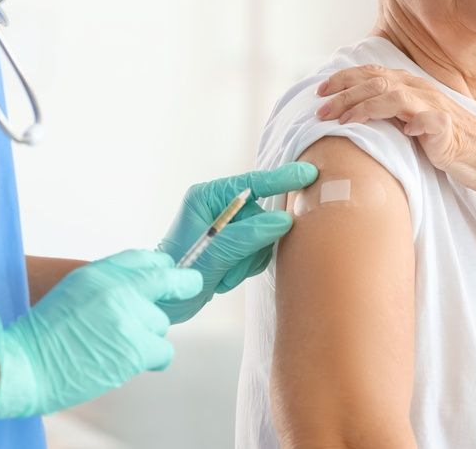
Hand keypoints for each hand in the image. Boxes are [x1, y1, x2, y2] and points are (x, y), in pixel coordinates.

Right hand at [0, 250, 202, 419]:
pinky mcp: (135, 348)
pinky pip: (163, 351)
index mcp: (97, 274)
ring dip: (146, 336)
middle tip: (185, 288)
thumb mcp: (71, 293)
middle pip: (164, 284)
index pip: (142, 258)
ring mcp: (128, 318)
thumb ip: (105, 287)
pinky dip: (152, 359)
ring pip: (160, 323)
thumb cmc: (40, 338)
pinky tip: (131, 362)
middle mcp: (116, 290)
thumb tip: (139, 290)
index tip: (169, 269)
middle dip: (178, 286)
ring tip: (117, 347)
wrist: (23, 367)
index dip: (160, 264)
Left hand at [156, 162, 318, 322]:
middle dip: (254, 243)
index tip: (309, 173)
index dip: (282, 179)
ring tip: (224, 273)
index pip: (253, 184)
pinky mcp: (234, 244)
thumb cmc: (180, 272)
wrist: (165, 302)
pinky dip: (248, 267)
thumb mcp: (213, 254)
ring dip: (249, 259)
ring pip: (265, 236)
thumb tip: (284, 220)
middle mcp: (219, 207)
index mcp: (208, 197)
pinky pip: (260, 251)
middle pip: (263, 215)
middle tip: (233, 263)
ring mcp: (228, 226)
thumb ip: (248, 236)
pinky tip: (226, 276)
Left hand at [315, 65, 475, 191]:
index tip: (320, 92)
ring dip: (364, 107)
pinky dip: (413, 123)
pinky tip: (403, 133)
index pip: (371, 74)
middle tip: (321, 110)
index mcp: (409, 86)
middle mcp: (419, 90)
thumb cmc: (441, 140)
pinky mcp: (446, 127)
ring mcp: (433, 106)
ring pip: (393, 96)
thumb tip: (349, 113)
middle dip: (344, 94)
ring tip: (343, 122)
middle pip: (376, 82)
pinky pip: (427, 120)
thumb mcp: (408, 121)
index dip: (343, 79)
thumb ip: (386, 112)